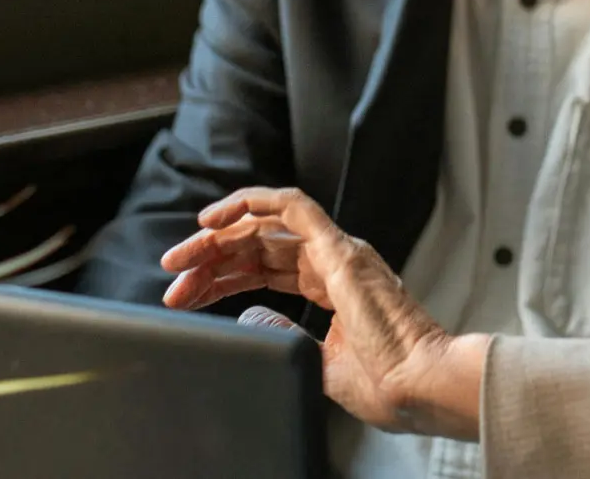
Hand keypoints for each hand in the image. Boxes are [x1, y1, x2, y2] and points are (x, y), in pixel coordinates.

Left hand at [160, 188, 488, 439]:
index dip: (221, 277)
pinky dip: (253, 202)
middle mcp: (333, 263)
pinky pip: (295, 206)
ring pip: (266, 225)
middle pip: (258, 246)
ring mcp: (338, 253)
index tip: (185, 293)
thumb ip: (282, 334)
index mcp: (332, 287)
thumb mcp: (315, 360)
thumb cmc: (384, 382)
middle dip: (210, 257)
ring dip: (218, 237)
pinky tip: (217, 217)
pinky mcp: (340, 250)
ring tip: (181, 256)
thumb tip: (249, 314)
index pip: (263, 269)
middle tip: (172, 273)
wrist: (417, 386)